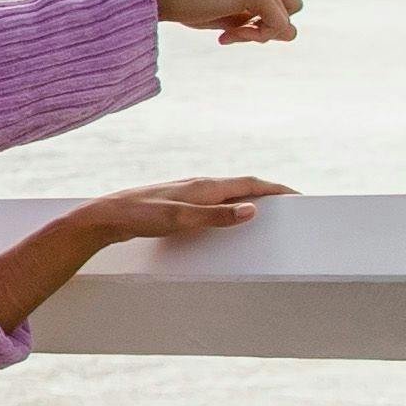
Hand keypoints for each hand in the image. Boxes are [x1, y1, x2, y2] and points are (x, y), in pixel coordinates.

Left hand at [75, 175, 287, 251]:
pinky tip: (227, 222)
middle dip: (268, 195)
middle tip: (290, 208)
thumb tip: (252, 211)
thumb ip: (216, 216)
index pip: (250, 183)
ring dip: (249, 201)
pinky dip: (229, 209)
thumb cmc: (141, 215)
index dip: (276, 189)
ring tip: (266, 215)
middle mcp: (199, 186)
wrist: (106, 216)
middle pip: (242, 187)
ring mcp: (188, 194)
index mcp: (205, 186)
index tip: (299, 196)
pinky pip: (213, 204)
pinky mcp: (177, 204)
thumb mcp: (182, 219)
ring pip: (228, 195)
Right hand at [153, 0, 355, 43]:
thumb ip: (256, 17)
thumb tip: (282, 34)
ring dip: (263, 34)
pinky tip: (227, 35)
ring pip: (288, 21)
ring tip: (229, 33)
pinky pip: (277, 28)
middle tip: (236, 33)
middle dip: (270, 26)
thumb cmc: (189, 6)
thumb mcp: (228, 13)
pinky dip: (257, 38)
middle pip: (294, 8)